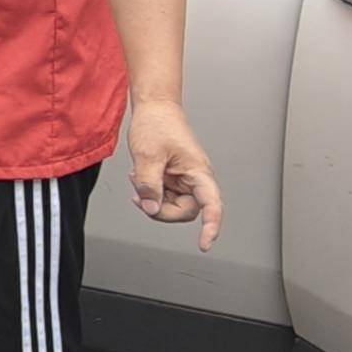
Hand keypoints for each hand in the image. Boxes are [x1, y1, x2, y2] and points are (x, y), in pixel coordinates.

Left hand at [126, 97, 222, 246]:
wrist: (154, 108)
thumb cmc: (158, 123)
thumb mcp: (148, 156)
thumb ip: (150, 185)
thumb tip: (152, 208)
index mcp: (198, 172)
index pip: (212, 205)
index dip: (211, 227)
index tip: (205, 244)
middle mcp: (195, 178)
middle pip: (185, 212)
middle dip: (161, 209)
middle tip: (141, 197)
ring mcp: (184, 179)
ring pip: (173, 206)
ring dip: (153, 199)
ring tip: (140, 178)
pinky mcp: (174, 179)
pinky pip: (164, 197)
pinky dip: (150, 192)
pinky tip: (142, 178)